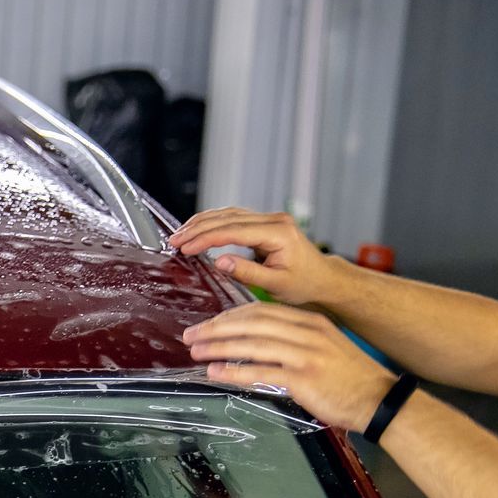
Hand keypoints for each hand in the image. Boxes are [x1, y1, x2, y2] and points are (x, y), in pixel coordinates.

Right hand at [169, 208, 345, 307]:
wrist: (322, 279)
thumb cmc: (304, 284)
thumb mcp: (276, 284)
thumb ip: (247, 271)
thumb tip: (219, 262)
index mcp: (279, 233)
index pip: (234, 231)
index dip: (205, 238)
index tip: (185, 248)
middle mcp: (274, 220)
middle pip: (228, 217)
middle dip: (198, 228)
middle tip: (175, 240)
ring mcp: (269, 219)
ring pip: (229, 213)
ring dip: (202, 222)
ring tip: (180, 234)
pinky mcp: (264, 224)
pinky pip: (234, 217)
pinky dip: (213, 222)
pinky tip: (197, 229)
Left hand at [183, 303, 394, 431]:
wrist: (379, 399)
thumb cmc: (347, 379)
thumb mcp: (322, 348)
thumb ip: (292, 341)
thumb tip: (255, 343)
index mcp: (310, 321)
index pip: (261, 311)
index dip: (229, 316)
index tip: (208, 324)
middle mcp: (307, 332)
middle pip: (252, 323)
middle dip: (217, 328)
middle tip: (192, 336)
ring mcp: (306, 354)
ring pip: (253, 344)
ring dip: (220, 347)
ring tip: (197, 352)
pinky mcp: (304, 377)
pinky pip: (261, 371)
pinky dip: (234, 371)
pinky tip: (215, 372)